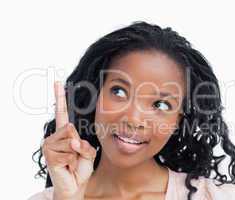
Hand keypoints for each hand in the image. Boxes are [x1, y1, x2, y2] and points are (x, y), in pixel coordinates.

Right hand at [42, 81, 95, 199]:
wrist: (75, 184)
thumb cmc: (81, 167)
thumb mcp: (88, 152)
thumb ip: (83, 145)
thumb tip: (73, 141)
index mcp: (65, 132)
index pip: (62, 112)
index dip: (60, 97)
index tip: (58, 82)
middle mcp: (55, 136)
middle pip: (71, 128)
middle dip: (79, 143)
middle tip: (77, 155)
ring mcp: (50, 145)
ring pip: (70, 141)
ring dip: (76, 153)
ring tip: (72, 161)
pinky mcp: (49, 155)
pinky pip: (67, 153)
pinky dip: (73, 161)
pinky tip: (68, 166)